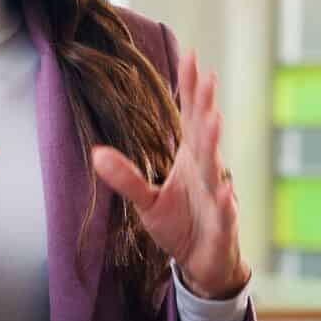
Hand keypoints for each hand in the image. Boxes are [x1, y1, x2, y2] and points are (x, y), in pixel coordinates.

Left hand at [91, 49, 247, 299]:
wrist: (201, 262)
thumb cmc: (180, 225)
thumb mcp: (147, 201)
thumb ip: (126, 176)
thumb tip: (95, 153)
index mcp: (191, 159)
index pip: (191, 118)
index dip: (191, 90)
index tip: (189, 57)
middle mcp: (206, 171)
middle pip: (204, 133)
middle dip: (205, 106)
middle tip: (206, 76)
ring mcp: (216, 196)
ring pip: (215, 167)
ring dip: (214, 144)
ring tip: (213, 119)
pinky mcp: (222, 224)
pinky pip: (223, 211)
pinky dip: (224, 202)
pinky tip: (223, 190)